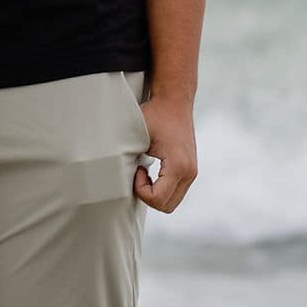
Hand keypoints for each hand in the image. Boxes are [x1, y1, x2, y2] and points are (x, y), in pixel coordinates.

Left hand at [134, 92, 197, 213]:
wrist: (175, 100)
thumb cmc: (155, 114)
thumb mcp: (137, 135)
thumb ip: (128, 158)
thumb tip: (115, 177)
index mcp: (179, 165)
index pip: (158, 199)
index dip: (140, 190)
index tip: (136, 169)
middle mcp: (189, 172)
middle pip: (166, 206)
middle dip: (148, 195)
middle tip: (137, 173)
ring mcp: (192, 172)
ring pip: (171, 202)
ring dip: (154, 193)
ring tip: (143, 172)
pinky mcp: (190, 170)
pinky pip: (175, 192)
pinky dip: (161, 189)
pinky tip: (151, 171)